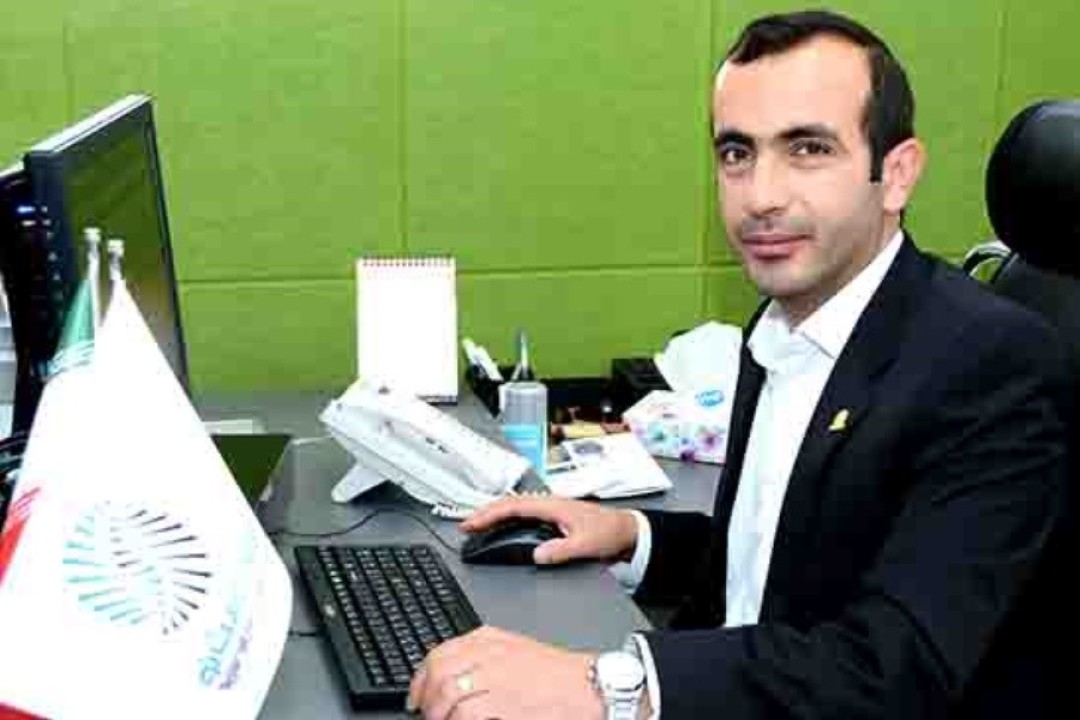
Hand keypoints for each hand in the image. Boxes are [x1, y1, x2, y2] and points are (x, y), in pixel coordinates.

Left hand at [407, 626, 601, 719]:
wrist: (590, 688)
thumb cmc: (558, 676)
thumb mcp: (516, 652)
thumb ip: (483, 656)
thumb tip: (451, 677)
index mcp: (490, 640)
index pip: (440, 653)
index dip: (420, 679)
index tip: (416, 696)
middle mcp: (489, 654)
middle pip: (438, 671)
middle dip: (424, 697)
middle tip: (425, 714)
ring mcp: (496, 677)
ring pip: (447, 693)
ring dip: (438, 714)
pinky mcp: (503, 703)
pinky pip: (464, 713)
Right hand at [462, 495, 638, 564]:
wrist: (628, 532)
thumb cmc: (610, 532)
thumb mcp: (586, 545)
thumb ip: (561, 551)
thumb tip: (538, 555)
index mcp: (553, 506)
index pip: (513, 506)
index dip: (489, 514)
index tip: (472, 523)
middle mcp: (550, 505)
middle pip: (509, 505)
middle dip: (485, 514)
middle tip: (465, 527)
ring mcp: (551, 511)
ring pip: (515, 509)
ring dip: (495, 516)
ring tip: (477, 528)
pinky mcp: (554, 520)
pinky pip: (524, 516)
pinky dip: (508, 521)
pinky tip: (502, 530)